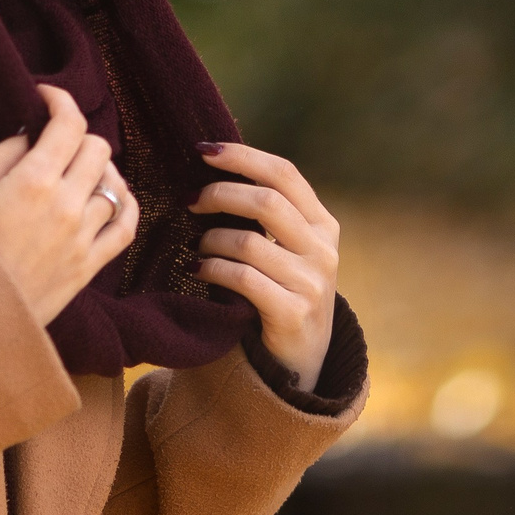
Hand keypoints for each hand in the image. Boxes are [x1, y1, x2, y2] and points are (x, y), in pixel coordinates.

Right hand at [0, 83, 135, 325]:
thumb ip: (2, 157)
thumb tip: (27, 134)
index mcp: (32, 181)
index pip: (68, 124)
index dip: (61, 101)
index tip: (47, 99)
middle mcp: (66, 204)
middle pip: (98, 148)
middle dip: (78, 138)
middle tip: (57, 145)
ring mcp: (83, 236)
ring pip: (114, 184)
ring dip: (98, 172)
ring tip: (77, 175)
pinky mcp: (90, 265)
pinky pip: (126, 226)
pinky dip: (125, 205)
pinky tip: (112, 198)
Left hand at [190, 142, 340, 392]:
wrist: (300, 363)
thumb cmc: (283, 293)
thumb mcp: (290, 249)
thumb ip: (270, 215)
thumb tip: (214, 170)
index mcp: (323, 224)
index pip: (284, 173)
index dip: (243, 157)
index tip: (204, 150)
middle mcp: (324, 249)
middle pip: (266, 201)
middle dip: (219, 194)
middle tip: (190, 200)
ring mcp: (312, 283)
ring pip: (249, 242)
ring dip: (211, 239)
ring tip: (196, 245)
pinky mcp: (293, 313)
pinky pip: (242, 279)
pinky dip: (212, 269)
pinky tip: (197, 269)